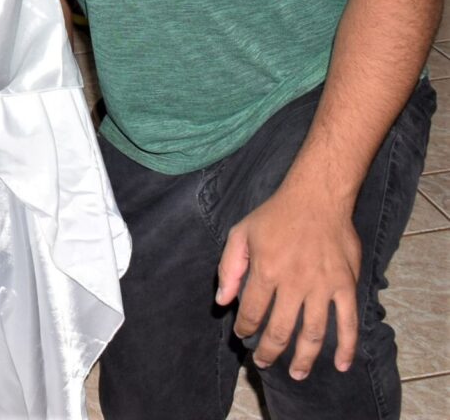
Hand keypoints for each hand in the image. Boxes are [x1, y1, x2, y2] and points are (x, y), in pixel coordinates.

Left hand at [217, 187, 360, 380]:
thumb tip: (222, 302)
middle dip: (270, 352)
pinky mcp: (346, 285)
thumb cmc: (275, 215)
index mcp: (266, 270)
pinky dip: (347, 347)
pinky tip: (342, 365)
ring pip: (313, 334)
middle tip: (264, 363)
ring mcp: (323, 286)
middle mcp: (294, 283)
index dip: (245, 328)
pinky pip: (348, 323)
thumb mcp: (241, 233)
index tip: (243, 335)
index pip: (252, 312)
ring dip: (304, 359)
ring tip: (297, 373)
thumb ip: (229, 267)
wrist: (316, 198)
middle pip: (280, 330)